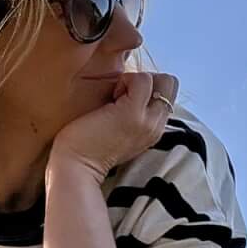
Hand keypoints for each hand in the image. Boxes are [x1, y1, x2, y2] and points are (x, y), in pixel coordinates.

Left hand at [47, 71, 178, 182]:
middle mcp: (157, 126)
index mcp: (153, 130)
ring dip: (135, 80)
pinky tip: (109, 98)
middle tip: (121, 95)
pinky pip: (143, 79)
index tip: (123, 100)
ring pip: (162, 80)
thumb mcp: (119, 130)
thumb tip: (125, 88)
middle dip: (146, 81)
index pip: (167, 95)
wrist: (76, 168)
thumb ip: (131, 113)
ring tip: (114, 99)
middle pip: (170, 84)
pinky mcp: (133, 113)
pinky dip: (125, 80)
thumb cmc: (87, 147)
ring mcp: (148, 120)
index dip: (147, 88)